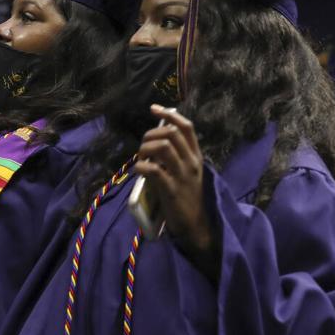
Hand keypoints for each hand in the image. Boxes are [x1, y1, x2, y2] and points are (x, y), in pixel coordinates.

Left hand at [133, 105, 214, 261]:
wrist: (196, 226)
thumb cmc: (188, 199)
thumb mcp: (187, 174)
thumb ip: (176, 158)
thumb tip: (155, 143)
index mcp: (196, 157)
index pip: (186, 127)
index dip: (169, 114)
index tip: (154, 109)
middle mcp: (191, 163)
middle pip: (170, 133)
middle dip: (150, 135)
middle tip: (142, 147)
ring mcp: (182, 175)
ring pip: (162, 146)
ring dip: (145, 148)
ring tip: (141, 159)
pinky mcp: (171, 190)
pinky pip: (152, 169)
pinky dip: (140, 167)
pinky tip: (138, 172)